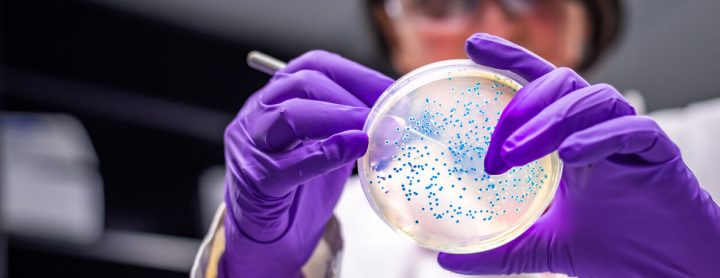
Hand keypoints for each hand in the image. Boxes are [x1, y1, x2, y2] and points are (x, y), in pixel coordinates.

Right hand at [221, 50, 392, 276]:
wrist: (269, 236)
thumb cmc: (299, 188)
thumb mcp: (328, 147)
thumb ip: (352, 128)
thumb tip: (397, 116)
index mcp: (277, 97)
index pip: (314, 65)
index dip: (356, 74)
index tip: (392, 90)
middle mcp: (258, 113)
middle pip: (301, 84)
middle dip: (349, 95)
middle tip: (386, 114)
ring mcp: (252, 146)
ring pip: (289, 115)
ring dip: (338, 117)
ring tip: (371, 128)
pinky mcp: (256, 181)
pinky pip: (289, 163)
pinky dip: (326, 153)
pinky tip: (354, 148)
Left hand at [437, 33, 719, 276]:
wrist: (667, 273)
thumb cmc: (613, 248)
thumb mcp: (543, 247)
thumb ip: (500, 249)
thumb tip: (446, 259)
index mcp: (570, 139)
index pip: (539, 85)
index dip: (509, 60)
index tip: (472, 47)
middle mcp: (597, 130)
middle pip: (561, 83)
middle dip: (523, 105)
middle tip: (496, 149)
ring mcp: (627, 139)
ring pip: (593, 99)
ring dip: (550, 121)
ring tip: (516, 153)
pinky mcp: (659, 155)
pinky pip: (632, 129)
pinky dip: (599, 136)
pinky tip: (570, 155)